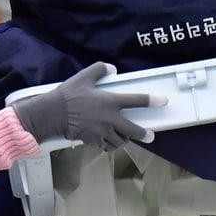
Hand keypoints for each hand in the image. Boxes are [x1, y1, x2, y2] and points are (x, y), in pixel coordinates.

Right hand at [14, 62, 164, 150]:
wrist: (52, 114)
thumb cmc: (68, 95)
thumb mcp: (84, 77)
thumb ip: (99, 70)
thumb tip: (112, 69)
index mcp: (110, 101)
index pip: (136, 100)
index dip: (151, 100)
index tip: (163, 101)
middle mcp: (110, 119)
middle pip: (134, 130)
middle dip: (144, 134)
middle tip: (150, 136)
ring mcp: (103, 132)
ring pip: (121, 141)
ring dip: (124, 139)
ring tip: (123, 137)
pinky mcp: (94, 141)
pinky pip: (107, 146)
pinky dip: (110, 145)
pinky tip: (108, 141)